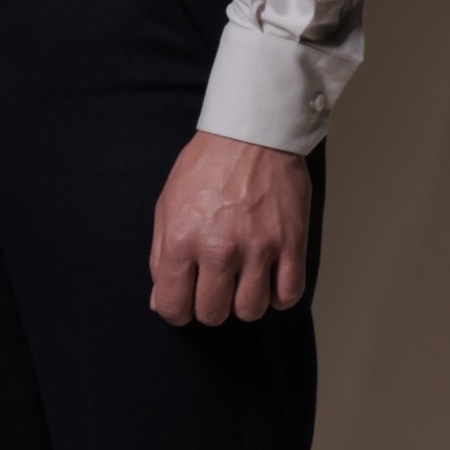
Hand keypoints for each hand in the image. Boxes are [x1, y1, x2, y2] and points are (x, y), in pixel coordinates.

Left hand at [149, 129, 310, 327]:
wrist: (251, 135)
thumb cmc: (205, 166)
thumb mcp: (167, 206)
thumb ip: (161, 257)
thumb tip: (159, 299)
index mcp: (183, 239)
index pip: (172, 306)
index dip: (175, 311)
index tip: (182, 303)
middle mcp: (220, 249)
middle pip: (212, 313)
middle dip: (208, 308)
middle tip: (212, 288)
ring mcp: (259, 248)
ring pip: (251, 311)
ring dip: (243, 303)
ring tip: (241, 282)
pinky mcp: (291, 243)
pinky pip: (288, 295)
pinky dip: (277, 297)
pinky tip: (268, 280)